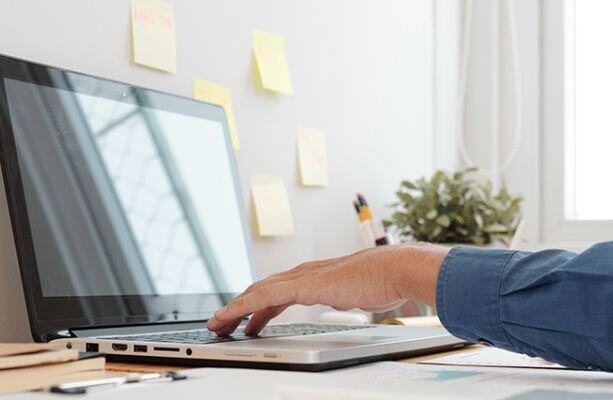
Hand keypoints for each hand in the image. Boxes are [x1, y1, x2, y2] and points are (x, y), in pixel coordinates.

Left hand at [206, 243, 449, 335]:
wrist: (393, 270)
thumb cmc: (383, 280)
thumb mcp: (357, 292)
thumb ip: (347, 295)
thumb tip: (349, 300)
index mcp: (315, 276)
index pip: (277, 290)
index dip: (258, 305)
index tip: (247, 319)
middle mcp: (304, 274)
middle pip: (261, 289)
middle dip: (240, 307)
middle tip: (224, 323)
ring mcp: (301, 278)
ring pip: (256, 291)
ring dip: (234, 308)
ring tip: (219, 323)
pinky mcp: (302, 286)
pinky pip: (263, 296)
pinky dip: (243, 306)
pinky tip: (232, 315)